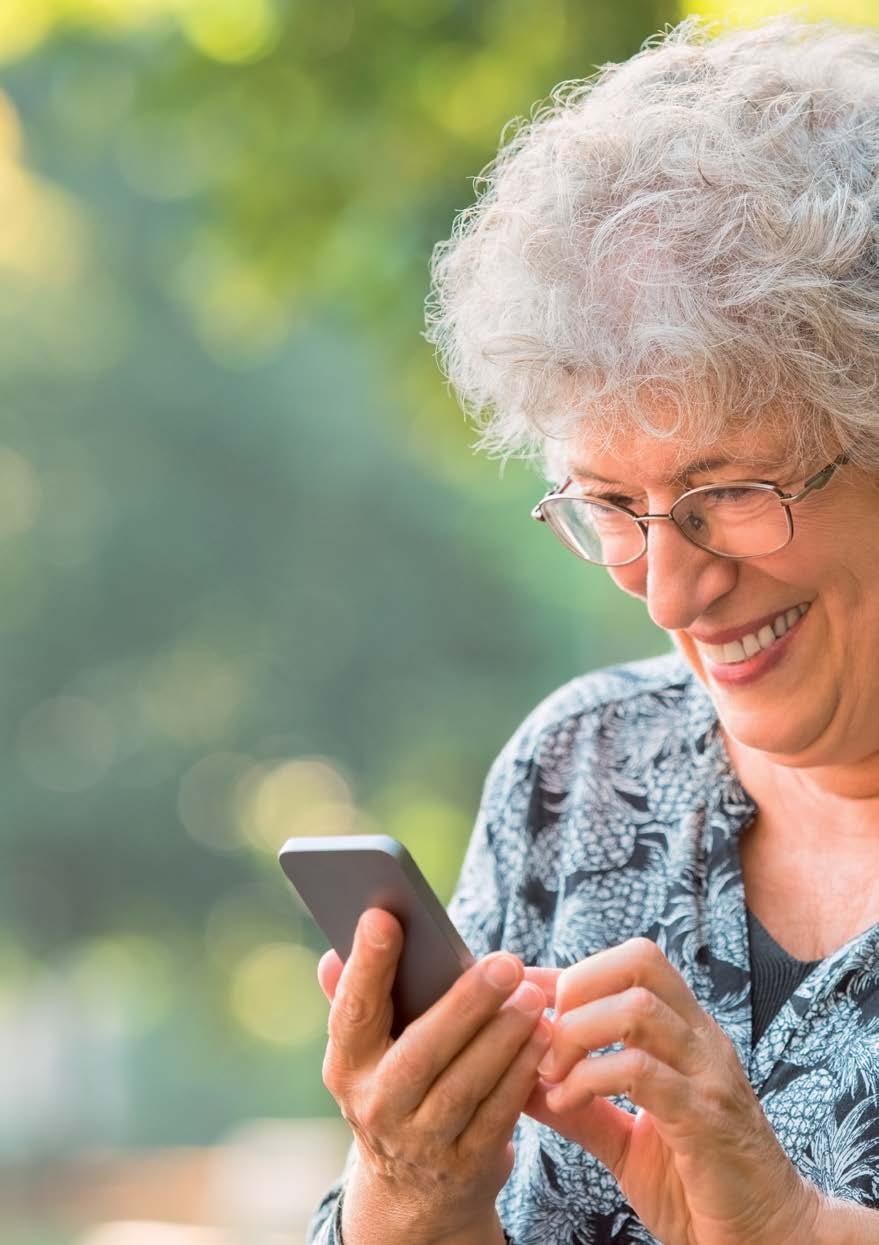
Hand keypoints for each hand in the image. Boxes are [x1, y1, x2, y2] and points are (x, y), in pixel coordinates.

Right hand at [317, 908, 551, 1244]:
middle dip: (465, 1004)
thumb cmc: (397, 1084)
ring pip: (466, 1085)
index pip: (352, 1010)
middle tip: (506, 962)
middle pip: (421, 1052)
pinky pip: (498, 1113)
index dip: (367, 964)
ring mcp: (420, 1143)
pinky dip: (522, 1074)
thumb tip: (332, 953)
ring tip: (534, 998)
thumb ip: (358, 998)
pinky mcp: (465, 1167)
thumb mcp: (370, 1051)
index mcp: (346, 1066)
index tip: (386, 916)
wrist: (415, 1189)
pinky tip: (543, 1039)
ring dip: (504, 1037)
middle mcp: (375, 1107)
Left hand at [524, 939, 820, 1244]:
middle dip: (579, 983)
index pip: (628, 964)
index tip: (523, 998)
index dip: (568, 972)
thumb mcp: (625, 1140)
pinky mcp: (705, 1117)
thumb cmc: (698, 1189)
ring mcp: (707, 1074)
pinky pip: (641, 1071)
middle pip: (640, 959)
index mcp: (684, 1034)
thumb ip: (578, 1105)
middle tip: (545, 1032)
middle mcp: (700, 1040)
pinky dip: (590, 1078)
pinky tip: (568, 1101)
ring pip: (637, 1008)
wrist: (768, 1241)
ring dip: (577, 1032)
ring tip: (550, 1072)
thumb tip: (520, 1077)